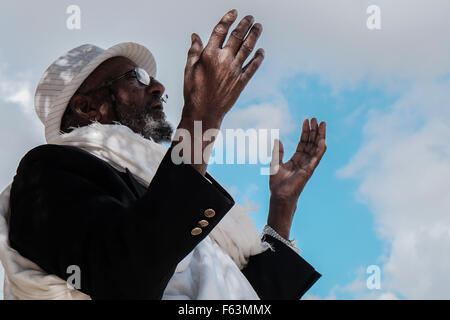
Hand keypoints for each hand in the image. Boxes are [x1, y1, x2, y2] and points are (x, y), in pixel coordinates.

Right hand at [181, 9, 264, 124]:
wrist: (203, 112)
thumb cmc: (193, 91)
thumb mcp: (189, 69)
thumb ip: (194, 50)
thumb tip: (195, 36)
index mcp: (208, 54)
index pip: (220, 31)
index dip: (228, 19)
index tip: (234, 12)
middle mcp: (223, 60)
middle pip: (237, 36)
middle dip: (245, 24)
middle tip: (250, 18)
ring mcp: (234, 70)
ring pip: (248, 48)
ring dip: (254, 36)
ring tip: (258, 27)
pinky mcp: (241, 82)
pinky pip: (253, 66)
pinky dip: (259, 58)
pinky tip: (261, 51)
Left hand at [267, 118, 326, 238]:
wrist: (279, 195)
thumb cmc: (277, 183)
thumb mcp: (275, 163)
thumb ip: (277, 152)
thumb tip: (278, 139)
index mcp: (296, 159)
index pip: (303, 142)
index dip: (305, 131)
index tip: (306, 120)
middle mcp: (304, 161)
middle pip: (311, 143)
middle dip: (314, 131)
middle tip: (317, 119)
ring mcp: (308, 165)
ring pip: (316, 148)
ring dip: (319, 136)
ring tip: (322, 124)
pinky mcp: (310, 170)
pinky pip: (317, 157)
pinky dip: (320, 148)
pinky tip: (322, 139)